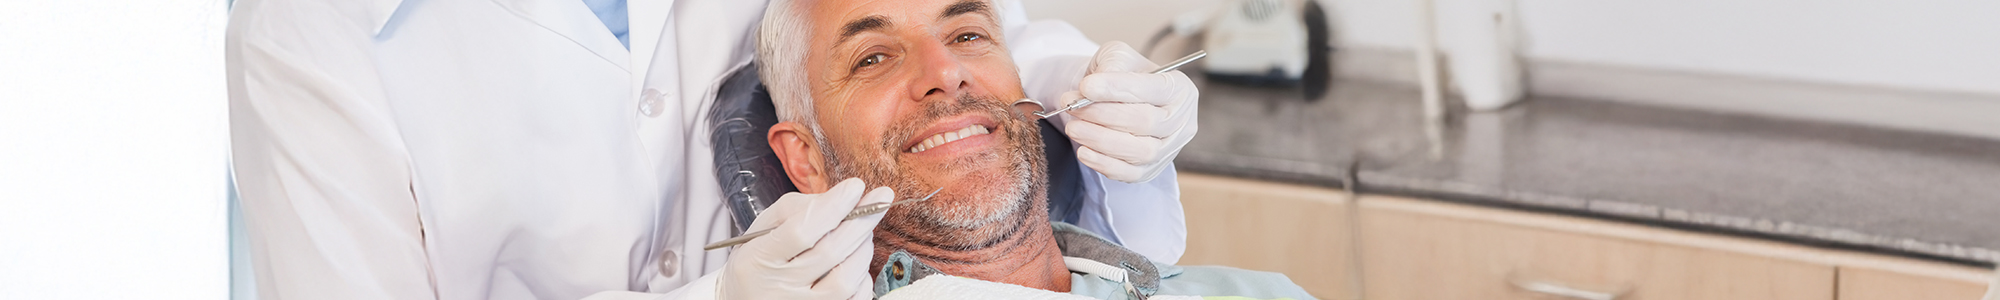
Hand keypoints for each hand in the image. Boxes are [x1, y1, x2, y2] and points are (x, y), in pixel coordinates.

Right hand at [718, 178, 894, 299]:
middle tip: (879, 199)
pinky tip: (855, 261)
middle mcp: (779, 288)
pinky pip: (855, 298)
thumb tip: (841, 198)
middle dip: (861, 221)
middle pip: (829, 252)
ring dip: (863, 248)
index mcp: (758, 259)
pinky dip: (863, 275)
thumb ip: (797, 209)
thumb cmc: (759, 261)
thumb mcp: (764, 228)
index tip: (855, 187)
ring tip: (863, 233)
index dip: (833, 207)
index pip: (800, 231)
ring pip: (846, 278)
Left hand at [1056, 41, 1198, 182]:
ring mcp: (1170, 149)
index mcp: (1179, 87)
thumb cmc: (1120, 76)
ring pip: (1140, 151)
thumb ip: (1110, 66)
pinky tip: (1083, 151)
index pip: (1152, 88)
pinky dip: (1104, 164)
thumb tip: (1091, 89)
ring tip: (1073, 127)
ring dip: (1101, 140)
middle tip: (1072, 106)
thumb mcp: (1117, 56)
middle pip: (1146, 121)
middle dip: (1103, 115)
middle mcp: (1182, 120)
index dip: (1118, 88)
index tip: (1086, 86)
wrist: (1117, 98)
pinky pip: (1131, 174)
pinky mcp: (1152, 170)